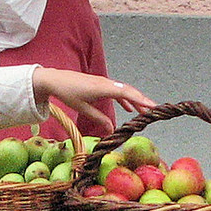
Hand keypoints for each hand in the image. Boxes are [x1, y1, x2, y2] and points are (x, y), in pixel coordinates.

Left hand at [31, 68, 152, 132]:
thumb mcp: (83, 109)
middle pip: (129, 91)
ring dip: (135, 100)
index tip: (152, 106)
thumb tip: (112, 130)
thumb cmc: (67, 93)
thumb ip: (99, 119)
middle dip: (142, 101)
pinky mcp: (101, 84)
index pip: (126, 93)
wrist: (55, 79)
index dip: (141, 100)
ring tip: (144, 112)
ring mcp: (104, 82)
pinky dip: (124, 99)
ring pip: (124, 91)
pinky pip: (117, 91)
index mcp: (103, 88)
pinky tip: (128, 109)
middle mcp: (106, 83)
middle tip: (155, 110)